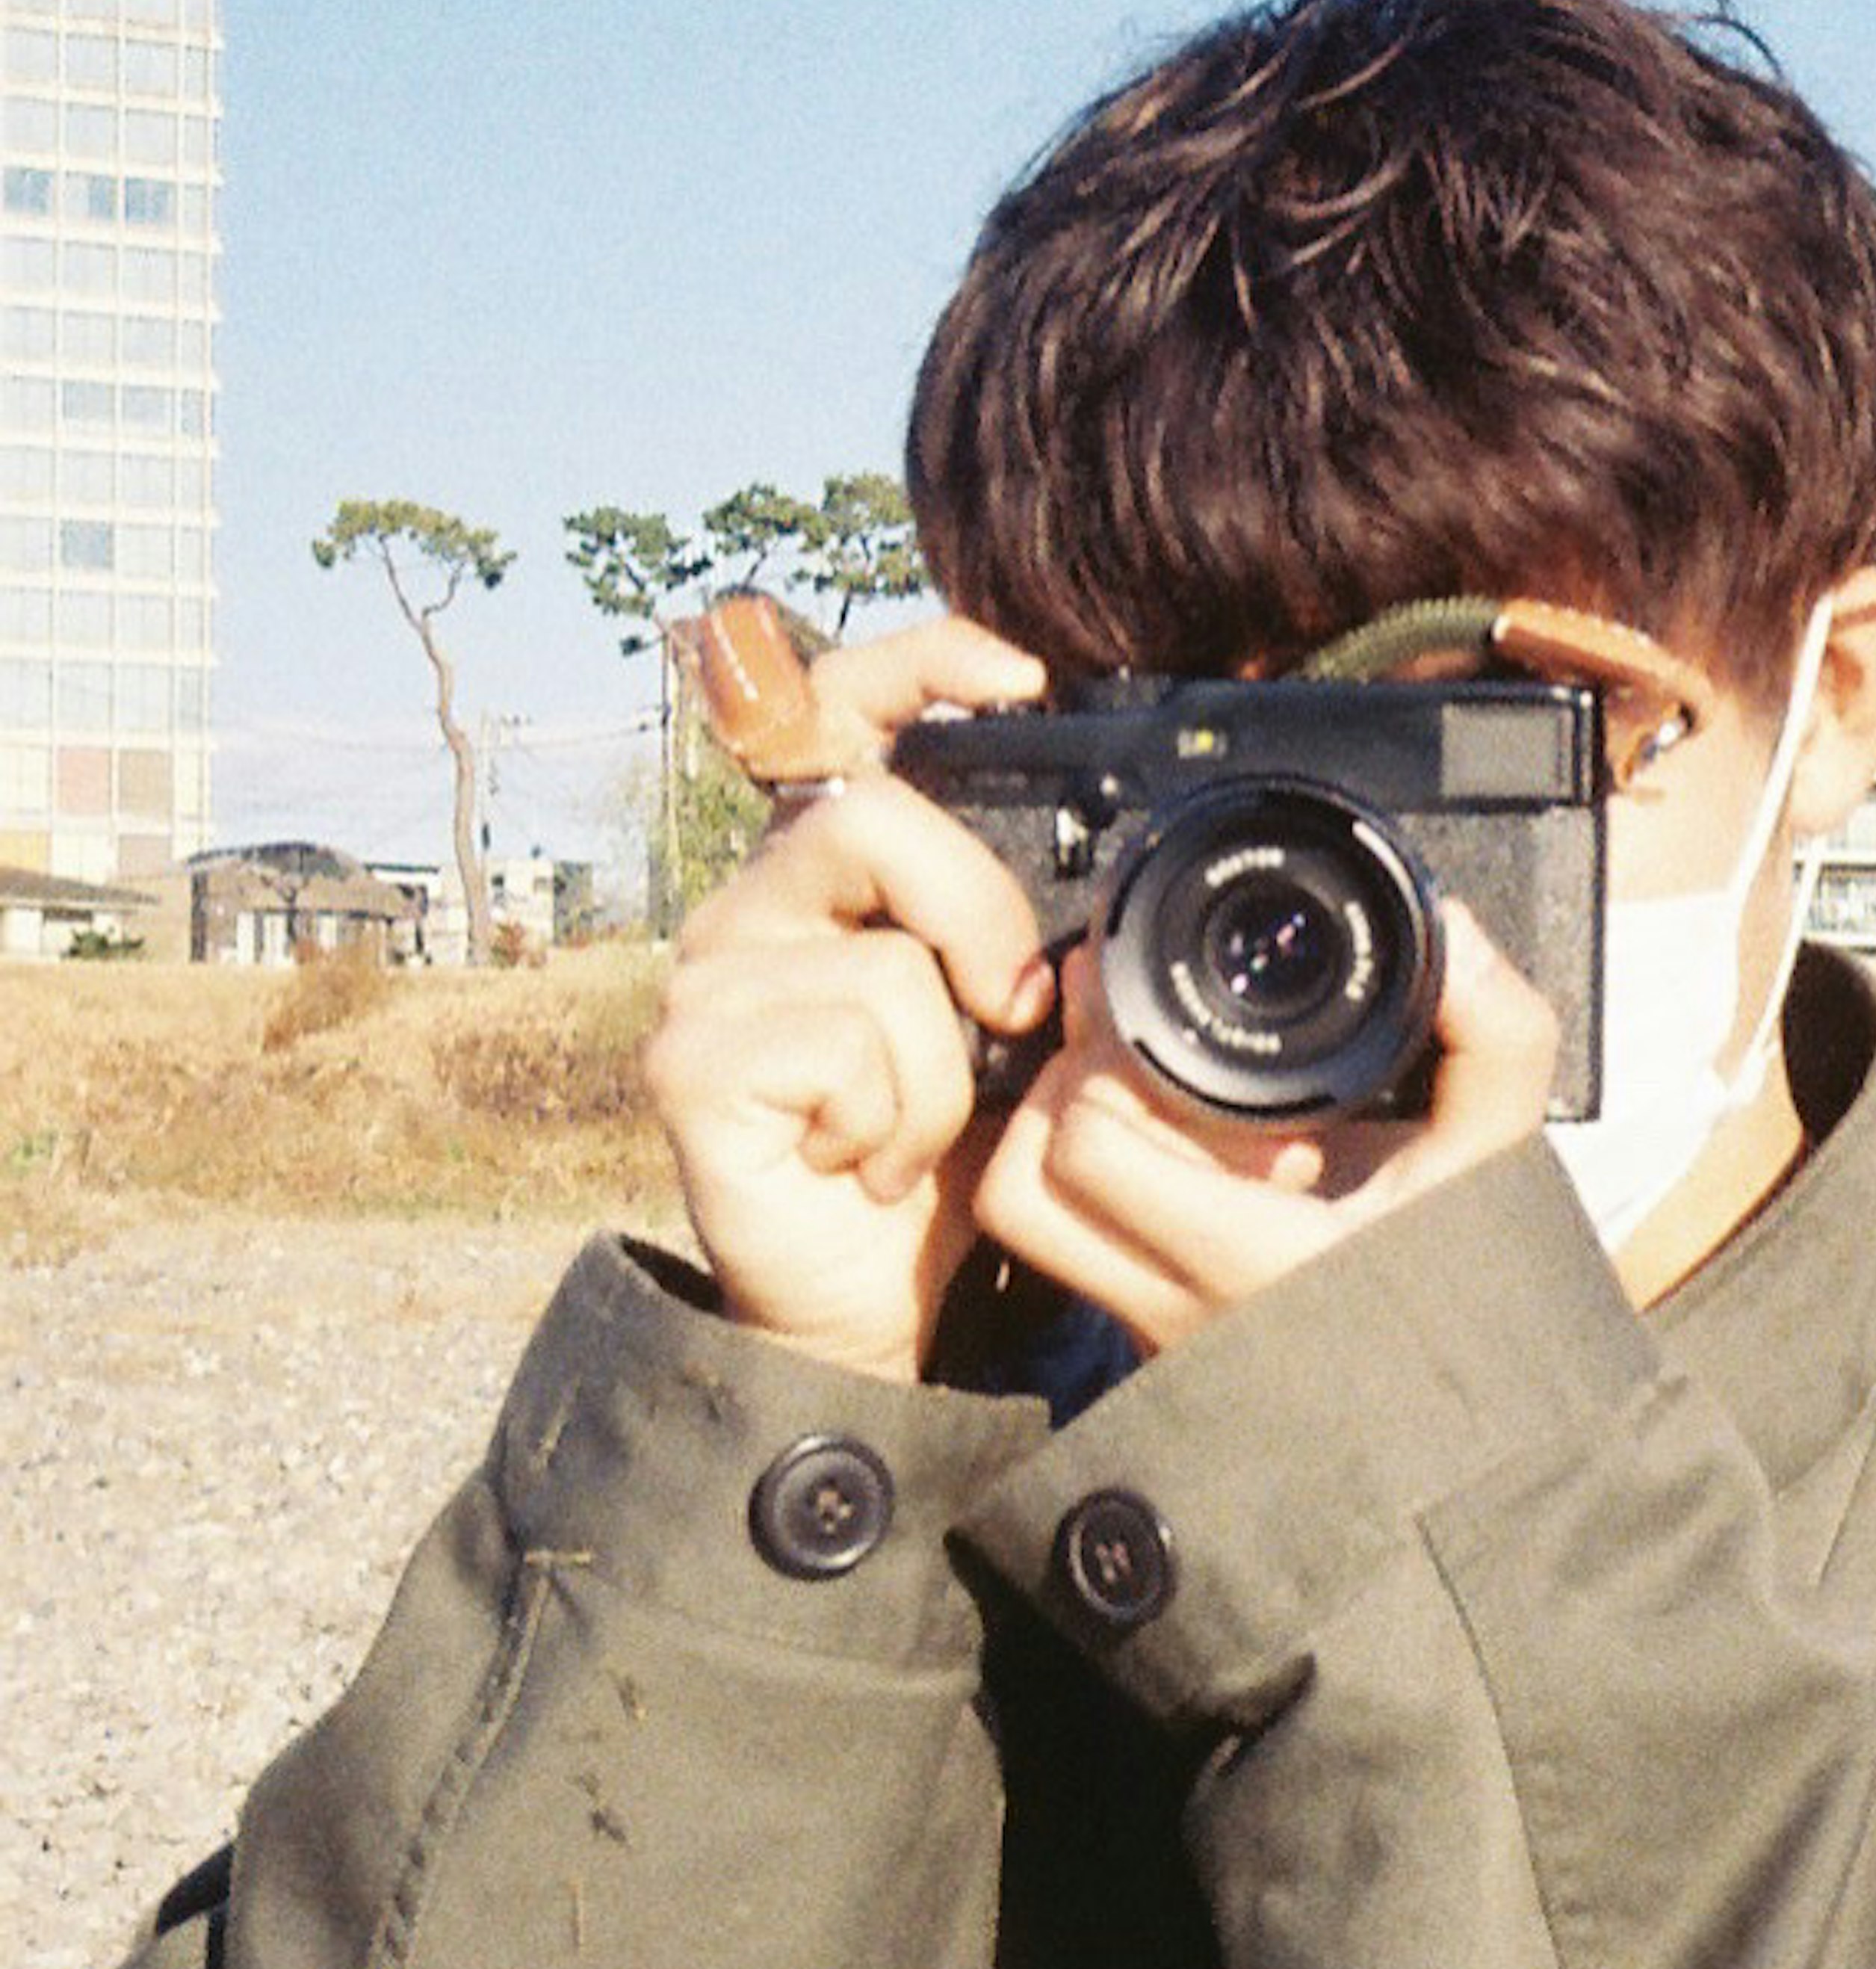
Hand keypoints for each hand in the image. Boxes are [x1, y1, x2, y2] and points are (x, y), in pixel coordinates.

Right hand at [644, 611, 1053, 1380]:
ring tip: (909, 1134)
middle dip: (974, 918)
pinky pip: (844, 1047)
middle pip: (865, 817)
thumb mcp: (1001, 1031)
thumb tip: (1093, 899)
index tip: (1014, 676)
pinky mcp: (689, 1061)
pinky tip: (861, 1165)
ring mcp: (709, 980)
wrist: (870, 1303)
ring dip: (940, 1075)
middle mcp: (752, 905)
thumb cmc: (935, 1159)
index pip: (839, 708)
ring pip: (880, 963)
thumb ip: (1014, 942)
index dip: (918, 664)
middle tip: (1009, 1014)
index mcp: (829, 875)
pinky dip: (894, 1123)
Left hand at [972, 901, 1560, 1353]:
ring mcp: (1153, 1337)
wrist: (1468, 1424)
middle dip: (1061, 1097)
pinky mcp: (1151, 1347)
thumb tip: (1449, 934)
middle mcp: (1175, 1310)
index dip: (1104, 1064)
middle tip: (1131, 1054)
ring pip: (1037, 1228)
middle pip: (1020, 1189)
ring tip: (1155, 1105)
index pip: (1085, 1146)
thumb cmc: (1476, 1296)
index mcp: (1245, 1260)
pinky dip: (1098, 1192)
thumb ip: (1496, 1037)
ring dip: (1070, 1147)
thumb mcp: (1498, 1159)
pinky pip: (1077, 1257)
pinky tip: (1182, 1155)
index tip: (1159, 1026)